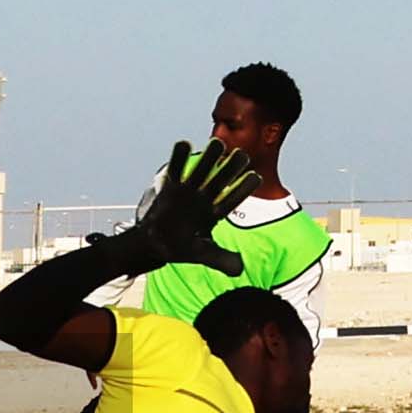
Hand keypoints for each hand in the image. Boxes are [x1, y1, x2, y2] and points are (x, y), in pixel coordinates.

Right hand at [123, 142, 245, 268]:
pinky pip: (176, 170)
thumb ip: (221, 260)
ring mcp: (188, 191)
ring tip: (218, 143)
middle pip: (220, 181)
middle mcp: (204, 199)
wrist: (155, 244)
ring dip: (209, 159)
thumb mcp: (202, 254)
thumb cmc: (182, 248)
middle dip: (230, 169)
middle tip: (242, 155)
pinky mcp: (171, 188)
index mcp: (215, 214)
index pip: (233, 200)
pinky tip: (184, 143)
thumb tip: (240, 269)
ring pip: (201, 172)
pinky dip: (178, 158)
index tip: (256, 177)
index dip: (243, 189)